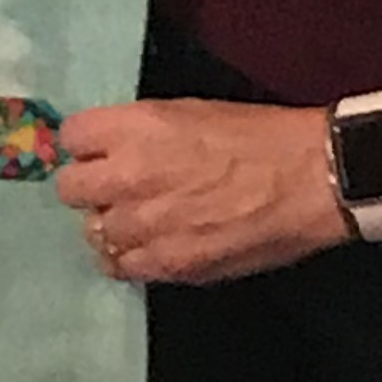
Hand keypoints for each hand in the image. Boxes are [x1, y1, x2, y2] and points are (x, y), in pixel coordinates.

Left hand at [55, 94, 347, 285]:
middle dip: (90, 187)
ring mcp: (145, 224)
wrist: (310, 178)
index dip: (88, 146)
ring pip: (92, 232)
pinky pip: (120, 267)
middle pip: (70, 188)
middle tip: (117, 190)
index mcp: (136, 127)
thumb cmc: (258, 136)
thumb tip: (110, 153)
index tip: (102, 153)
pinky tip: (151, 248)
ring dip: (112, 226)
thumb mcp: (188, 113)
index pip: (71, 137)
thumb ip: (140, 134)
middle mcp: (129, 175)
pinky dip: (129, 258)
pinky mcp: (168, 263)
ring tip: (142, 222)